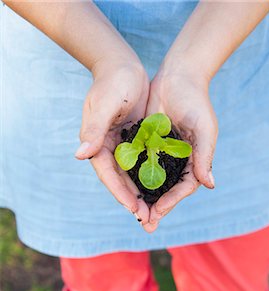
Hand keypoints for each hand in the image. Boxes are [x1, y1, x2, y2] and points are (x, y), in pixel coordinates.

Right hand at [75, 57, 149, 224]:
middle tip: (148, 221)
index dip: (121, 194)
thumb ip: (93, 130)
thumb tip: (80, 155)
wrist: (122, 64)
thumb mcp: (104, 105)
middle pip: (120, 181)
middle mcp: (108, 149)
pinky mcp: (135, 140)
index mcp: (97, 144)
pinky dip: (150, 177)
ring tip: (156, 213)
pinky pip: (143, 163)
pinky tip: (162, 190)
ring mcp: (121, 146)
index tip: (134, 210)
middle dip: (134, 201)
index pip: (108, 175)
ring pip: (132, 176)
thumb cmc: (112, 82)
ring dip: (143, 194)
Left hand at [143, 64, 217, 232]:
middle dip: (156, 208)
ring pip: (150, 181)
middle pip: (166, 190)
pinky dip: (131, 176)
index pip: (183, 188)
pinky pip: (138, 164)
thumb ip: (204, 156)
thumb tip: (209, 184)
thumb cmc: (196, 101)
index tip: (158, 213)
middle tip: (145, 226)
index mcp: (193, 161)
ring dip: (142, 198)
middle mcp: (177, 161)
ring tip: (133, 214)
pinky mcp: (146, 143)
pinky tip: (122, 189)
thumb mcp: (203, 129)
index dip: (171, 202)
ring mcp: (161, 153)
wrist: (178, 75)